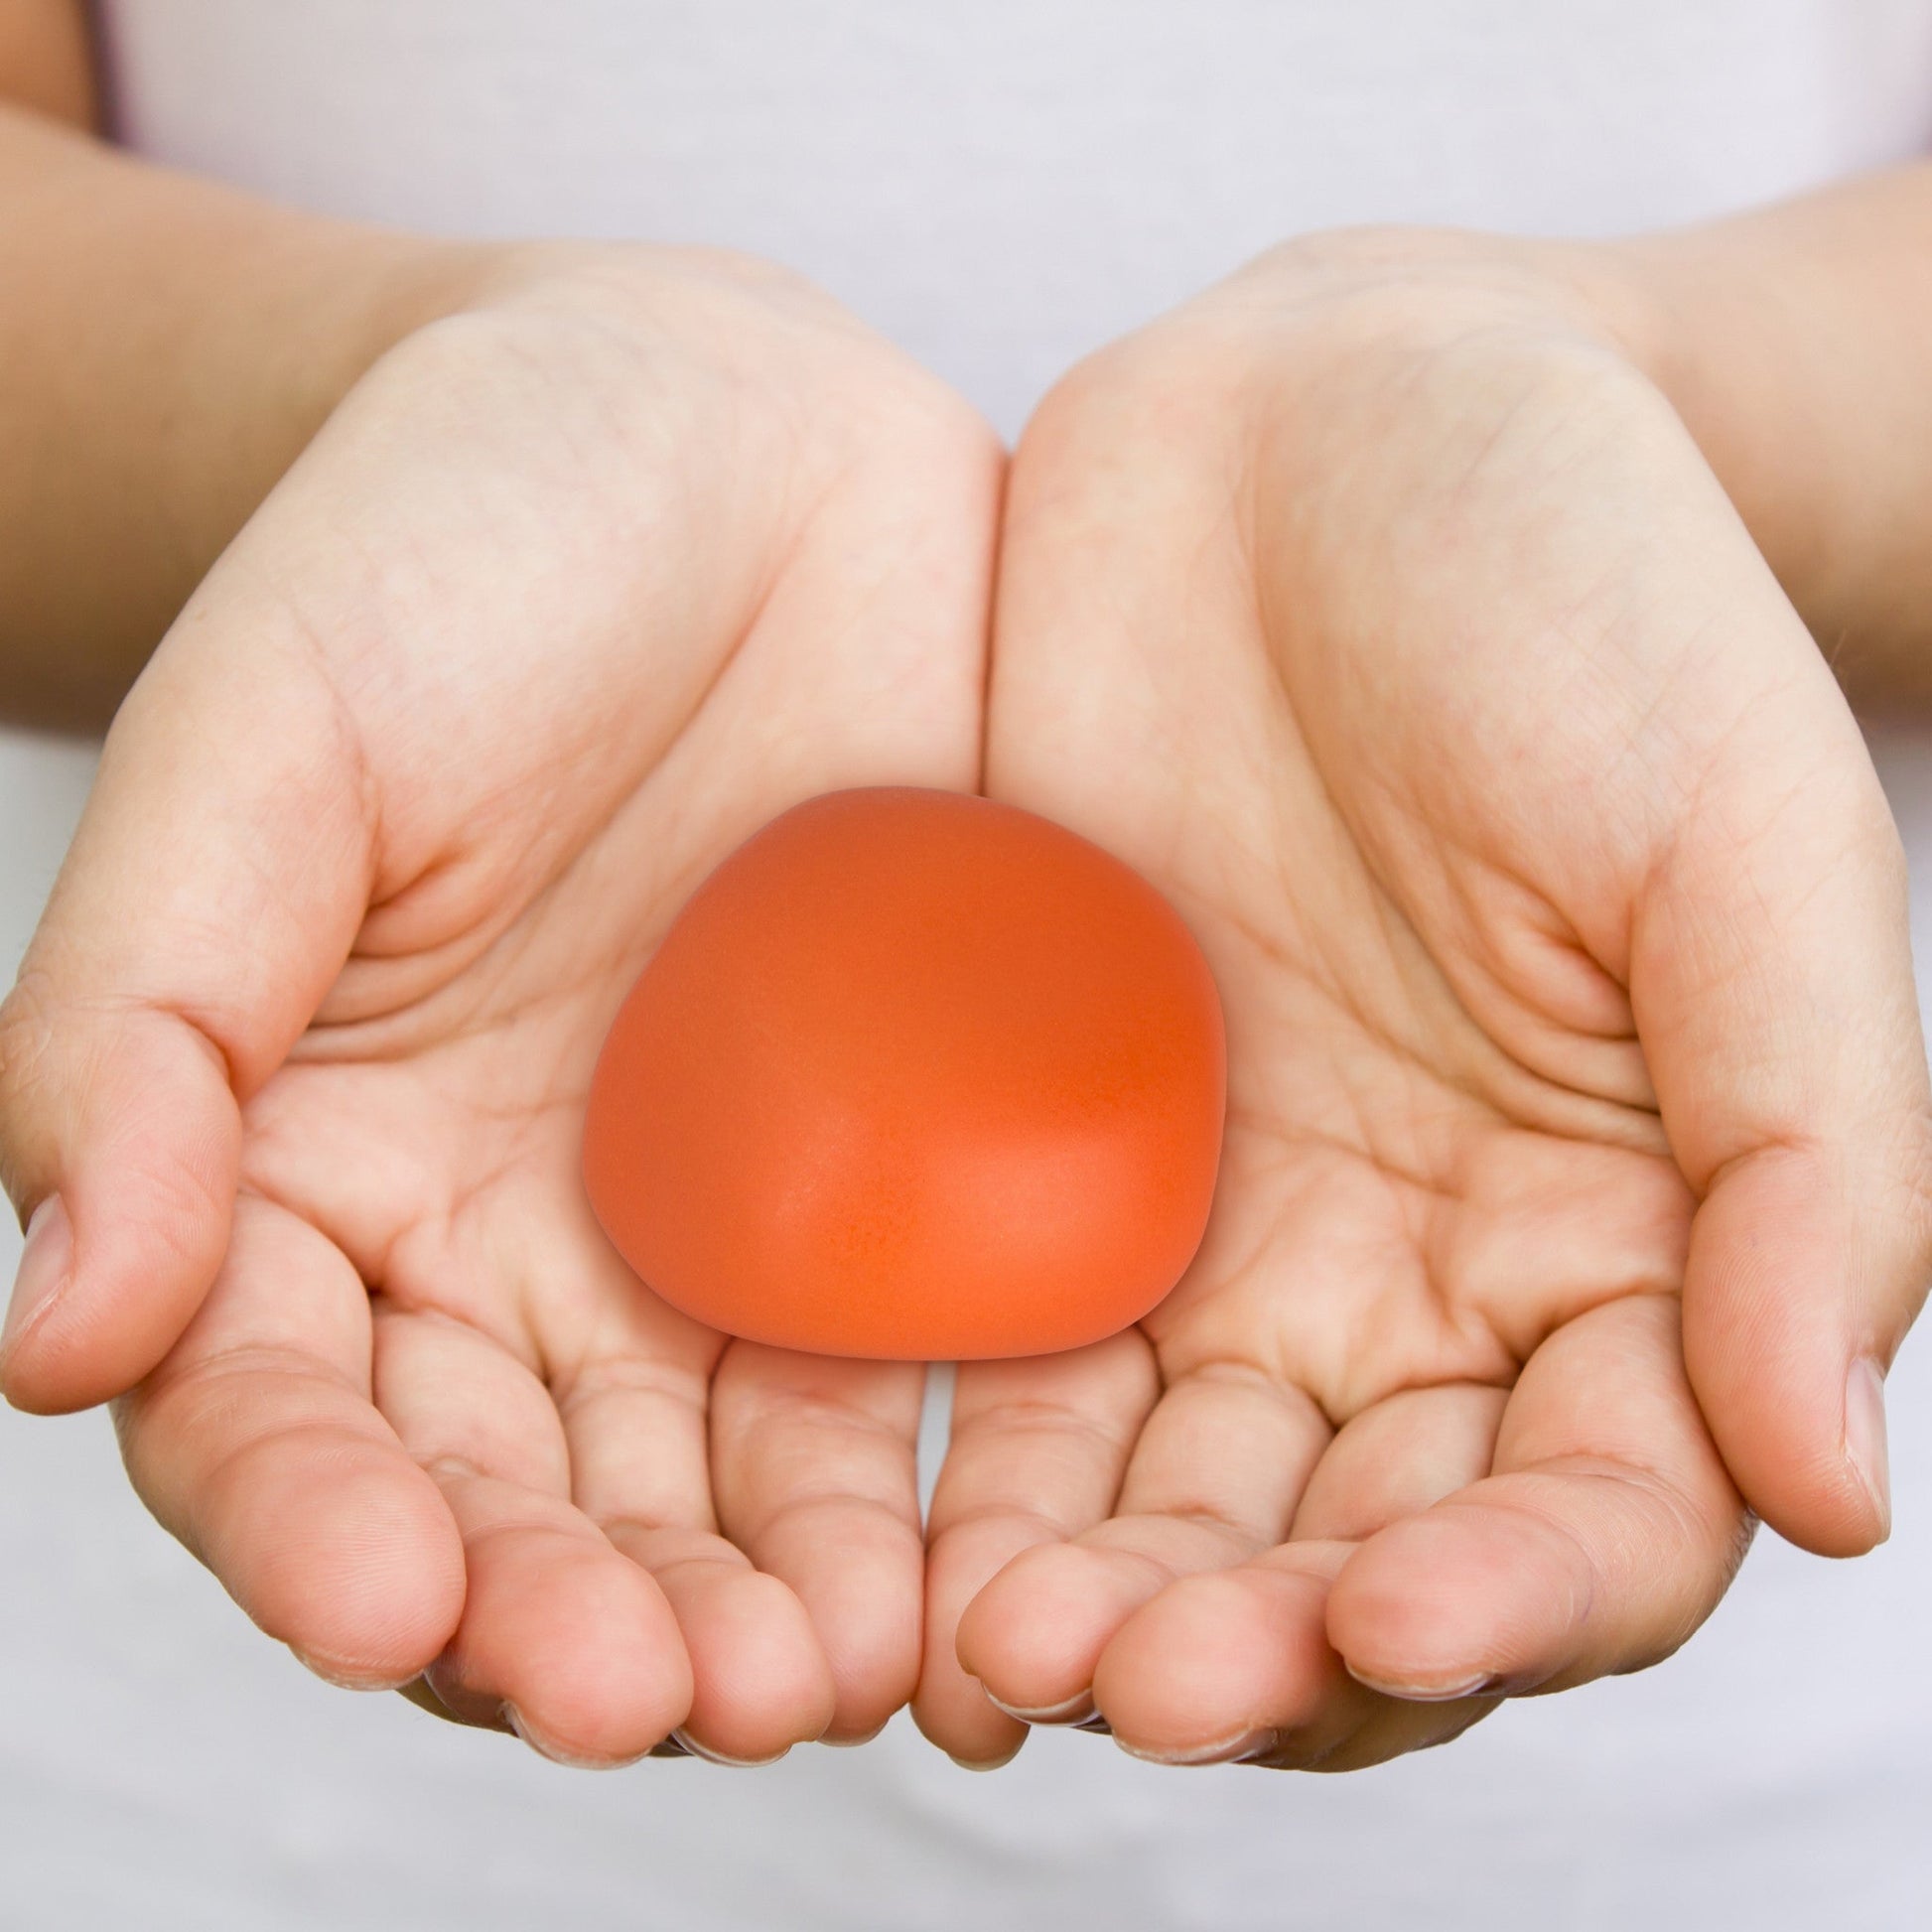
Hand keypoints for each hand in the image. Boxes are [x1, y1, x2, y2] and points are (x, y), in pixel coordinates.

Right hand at [0, 246, 1000, 1764]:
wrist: (711, 429)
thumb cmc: (443, 544)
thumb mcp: (270, 746)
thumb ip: (141, 1026)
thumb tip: (51, 1334)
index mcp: (308, 1163)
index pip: (278, 1410)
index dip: (320, 1527)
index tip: (390, 1608)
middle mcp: (508, 1231)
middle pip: (513, 1494)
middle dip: (565, 1616)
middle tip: (645, 1702)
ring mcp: (714, 1215)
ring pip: (713, 1478)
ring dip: (752, 1601)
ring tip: (814, 1684)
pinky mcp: (892, 1167)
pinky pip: (904, 1357)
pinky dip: (922, 1478)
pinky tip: (959, 1565)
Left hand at [915, 232, 1931, 1769]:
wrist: (1343, 425)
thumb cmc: (1598, 597)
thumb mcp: (1740, 848)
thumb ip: (1799, 1157)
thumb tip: (1837, 1482)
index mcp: (1621, 1240)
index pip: (1594, 1510)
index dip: (1509, 1602)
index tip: (1387, 1622)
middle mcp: (1415, 1275)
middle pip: (1344, 1548)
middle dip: (1248, 1642)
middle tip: (1123, 1683)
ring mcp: (1219, 1221)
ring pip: (1157, 1490)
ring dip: (1082, 1597)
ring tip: (984, 1657)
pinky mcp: (1043, 1144)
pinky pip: (994, 1343)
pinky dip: (948, 1453)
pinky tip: (879, 1524)